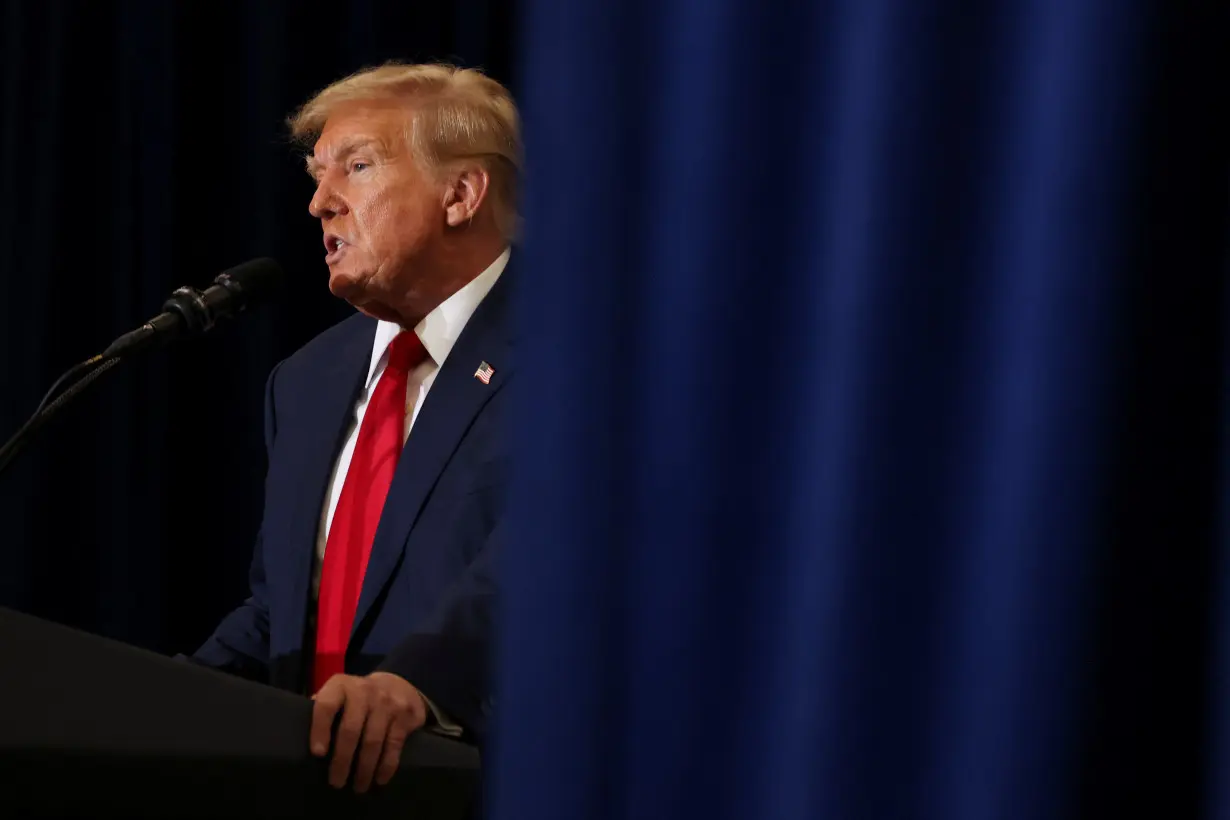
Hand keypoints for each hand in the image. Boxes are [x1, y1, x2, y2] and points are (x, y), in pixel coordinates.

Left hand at [310, 672, 427, 791]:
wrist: (398, 685)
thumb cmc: (358, 698)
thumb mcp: (339, 694)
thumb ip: (323, 708)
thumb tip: (299, 733)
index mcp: (341, 686)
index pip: (326, 705)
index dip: (320, 729)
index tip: (317, 754)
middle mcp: (364, 691)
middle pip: (350, 729)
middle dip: (342, 760)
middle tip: (336, 782)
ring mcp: (387, 703)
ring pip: (373, 741)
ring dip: (364, 769)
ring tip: (358, 787)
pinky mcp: (405, 715)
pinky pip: (393, 745)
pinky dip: (386, 766)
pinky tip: (379, 779)